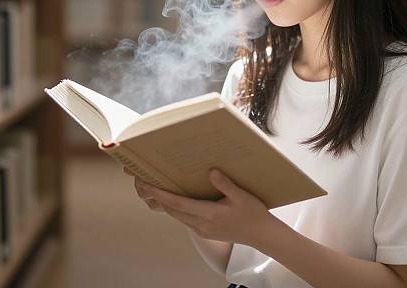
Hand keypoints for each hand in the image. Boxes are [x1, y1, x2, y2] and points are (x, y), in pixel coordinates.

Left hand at [125, 166, 275, 246]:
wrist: (261, 235)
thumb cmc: (253, 214)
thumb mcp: (241, 195)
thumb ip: (225, 184)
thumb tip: (211, 171)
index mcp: (208, 214)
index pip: (177, 203)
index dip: (160, 193)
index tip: (147, 184)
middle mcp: (201, 224)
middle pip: (172, 210)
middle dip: (157, 197)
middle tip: (144, 183)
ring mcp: (203, 229)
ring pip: (177, 215)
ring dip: (165, 203)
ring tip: (155, 189)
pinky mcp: (206, 231)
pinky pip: (185, 219)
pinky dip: (176, 209)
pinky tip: (176, 200)